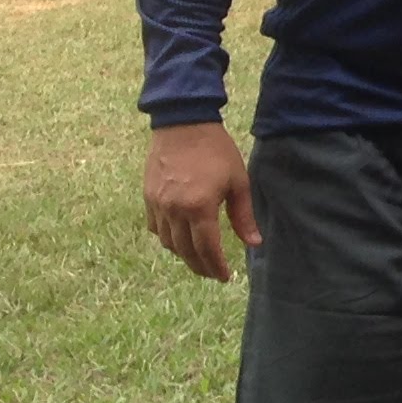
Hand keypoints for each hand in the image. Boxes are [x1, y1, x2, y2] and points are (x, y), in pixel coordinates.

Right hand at [143, 121, 259, 280]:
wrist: (183, 125)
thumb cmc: (216, 152)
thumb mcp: (238, 182)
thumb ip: (243, 216)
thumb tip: (253, 243)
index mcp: (199, 208)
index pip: (207, 249)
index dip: (216, 267)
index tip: (224, 277)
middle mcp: (174, 210)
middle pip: (184, 250)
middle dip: (200, 266)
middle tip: (213, 274)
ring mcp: (157, 204)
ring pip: (167, 242)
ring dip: (183, 254)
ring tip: (198, 258)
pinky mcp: (148, 196)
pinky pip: (155, 227)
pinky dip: (167, 237)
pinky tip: (179, 238)